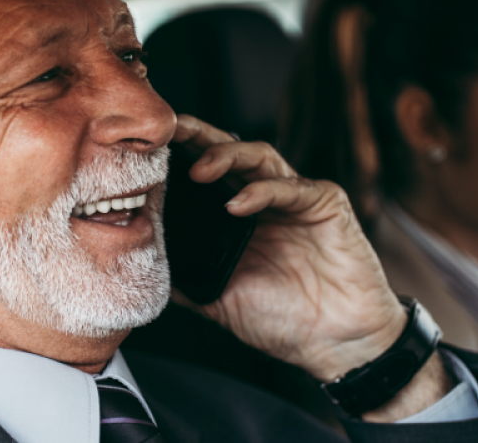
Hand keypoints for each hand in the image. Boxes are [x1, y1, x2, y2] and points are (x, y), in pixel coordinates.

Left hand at [170, 115, 404, 380]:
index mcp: (238, 218)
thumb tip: (140, 267)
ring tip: (199, 170)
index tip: (144, 152)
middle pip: (228, 152)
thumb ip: (185, 279)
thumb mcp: (218, 300)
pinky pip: (292, 188)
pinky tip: (239, 204)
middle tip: (169, 133)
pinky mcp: (326, 205)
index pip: (204, 174)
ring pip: (259, 157)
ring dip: (227, 156)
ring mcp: (296, 199)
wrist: (337, 345)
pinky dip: (263, 191)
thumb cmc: (284, 321)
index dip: (178, 159)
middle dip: (198, 137)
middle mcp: (265, 200)